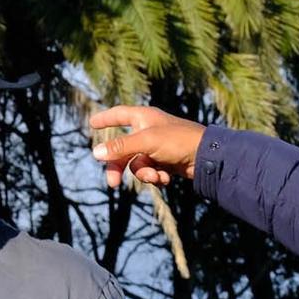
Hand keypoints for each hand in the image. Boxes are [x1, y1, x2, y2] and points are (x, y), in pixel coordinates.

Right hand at [89, 106, 205, 188]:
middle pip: (123, 150)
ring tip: (158, 177)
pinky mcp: (165, 162)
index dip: (106, 119)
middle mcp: (149, 131)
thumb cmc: (178, 141)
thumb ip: (120, 147)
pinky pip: (150, 172)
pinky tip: (167, 178)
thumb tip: (96, 153)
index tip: (92, 123)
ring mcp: (157, 147)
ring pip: (137, 165)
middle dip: (119, 167)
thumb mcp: (146, 142)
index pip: (119, 115)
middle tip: (113, 184)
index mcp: (144, 118)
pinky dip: (156, 177)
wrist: (206, 158)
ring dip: (145, 175)